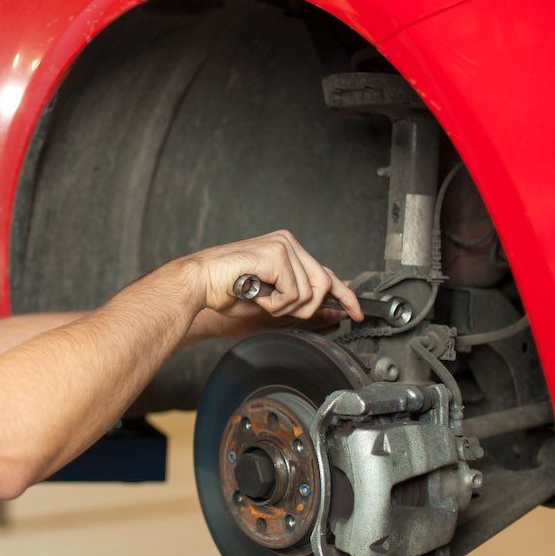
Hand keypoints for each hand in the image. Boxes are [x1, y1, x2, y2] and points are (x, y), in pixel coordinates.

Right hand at [184, 230, 362, 336]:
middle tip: (277, 309)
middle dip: (305, 307)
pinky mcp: (277, 254)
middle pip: (324, 284)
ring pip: (309, 292)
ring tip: (261, 298)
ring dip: (284, 307)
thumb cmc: (225, 291)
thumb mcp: (272, 301)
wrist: (198, 282)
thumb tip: (335, 311)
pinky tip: (257, 294)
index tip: (356, 313)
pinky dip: (275, 303)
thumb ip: (301, 302)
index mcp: (288, 249)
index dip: (346, 296)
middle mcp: (289, 242)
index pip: (326, 272)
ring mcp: (283, 245)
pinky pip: (293, 293)